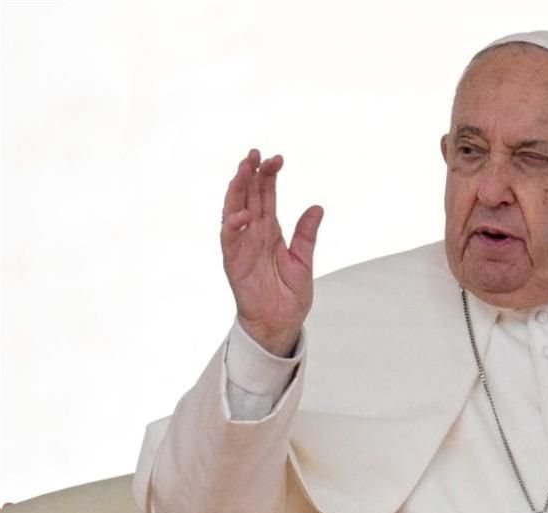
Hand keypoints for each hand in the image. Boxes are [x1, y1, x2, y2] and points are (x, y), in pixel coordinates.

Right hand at [220, 149, 323, 355]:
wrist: (281, 324)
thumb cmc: (288, 296)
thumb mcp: (303, 260)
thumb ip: (307, 234)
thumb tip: (317, 207)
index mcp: (270, 231)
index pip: (267, 197)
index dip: (269, 177)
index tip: (277, 158)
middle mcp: (254, 235)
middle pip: (249, 197)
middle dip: (250, 174)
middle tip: (255, 153)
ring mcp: (242, 247)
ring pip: (234, 211)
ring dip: (236, 191)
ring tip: (243, 170)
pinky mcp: (235, 263)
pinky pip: (230, 241)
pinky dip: (233, 226)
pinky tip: (242, 213)